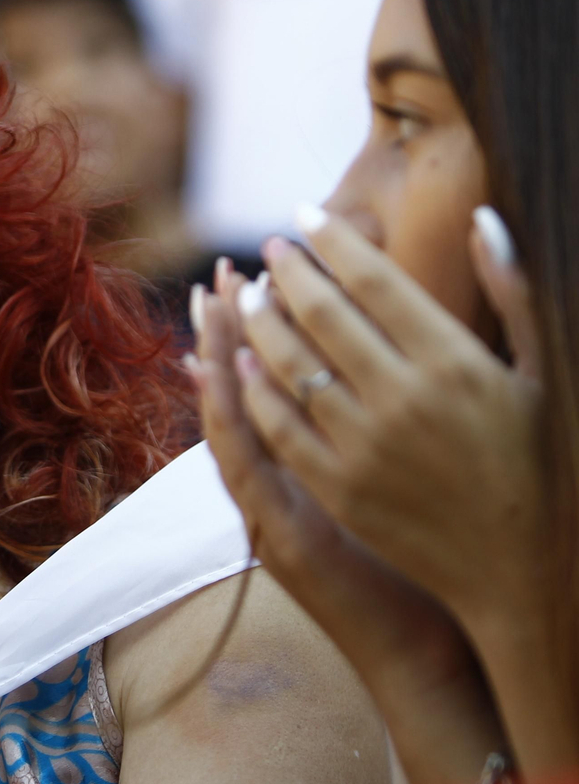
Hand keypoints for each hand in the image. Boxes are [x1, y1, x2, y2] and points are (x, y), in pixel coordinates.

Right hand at [189, 261, 503, 783]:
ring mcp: (268, 512)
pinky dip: (229, 419)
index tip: (243, 276)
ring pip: (227, 423)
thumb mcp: (380, 482)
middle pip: (236, 394)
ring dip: (217, 361)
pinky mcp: (280, 539)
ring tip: (214, 305)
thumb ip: (361, 426)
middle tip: (222, 273)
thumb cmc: (416, 565)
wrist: (419, 650)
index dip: (247, 330)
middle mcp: (272, 485)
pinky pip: (244, 468)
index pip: (261, 385)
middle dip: (227, 328)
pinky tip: (226, 374)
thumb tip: (364, 366)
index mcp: (298, 467)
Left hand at [229, 206, 545, 623]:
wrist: (525, 568)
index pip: (375, 280)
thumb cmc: (539, 461)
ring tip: (249, 295)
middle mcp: (405, 400)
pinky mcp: (340, 490)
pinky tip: (242, 361)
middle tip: (270, 248)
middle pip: (322, 315)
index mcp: (456, 364)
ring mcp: (366, 449)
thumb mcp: (542, 373)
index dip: (332, 241)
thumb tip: (482, 217)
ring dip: (260, 321)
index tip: (303, 216)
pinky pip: (280, 427)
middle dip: (288, 272)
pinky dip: (255, 387)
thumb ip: (512, 292)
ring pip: (290, 365)